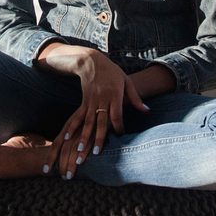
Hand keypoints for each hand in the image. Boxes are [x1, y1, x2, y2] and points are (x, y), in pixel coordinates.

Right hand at [53, 51, 147, 177]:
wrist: (91, 62)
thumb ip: (136, 98)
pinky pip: (77, 117)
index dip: (118, 126)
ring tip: (80, 150)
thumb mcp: (127, 82)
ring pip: (87, 122)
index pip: (116, 114)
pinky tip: (67, 137)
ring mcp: (91, 101)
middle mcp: (102, 99)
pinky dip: (72, 127)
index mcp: (115, 95)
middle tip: (96, 153)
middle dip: (99, 138)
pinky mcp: (83, 102)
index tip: (120, 136)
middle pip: (101, 121)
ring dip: (84, 137)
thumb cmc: (112, 72)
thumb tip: (147, 111)